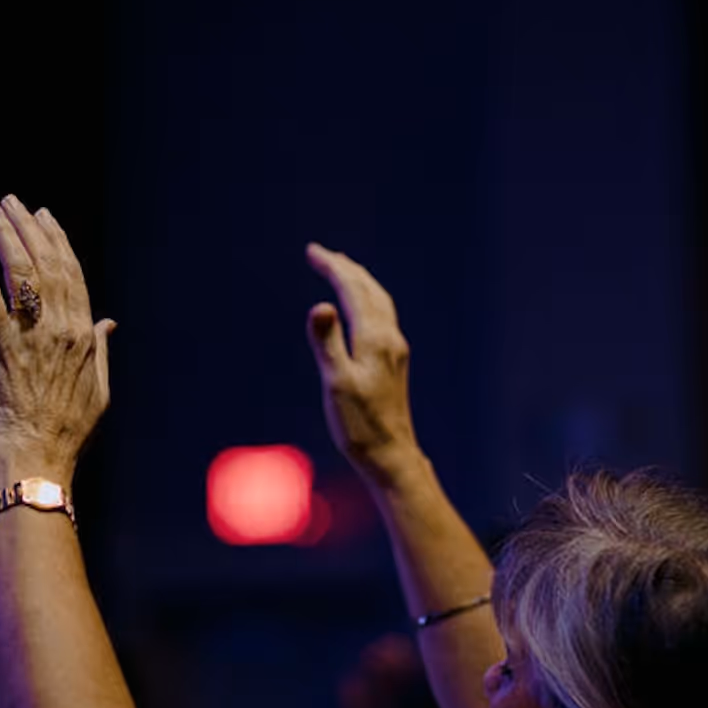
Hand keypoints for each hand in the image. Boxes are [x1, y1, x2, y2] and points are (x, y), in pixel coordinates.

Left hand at [0, 196, 114, 482]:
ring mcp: (32, 336)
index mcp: (84, 336)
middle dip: (29, 228)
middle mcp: (62, 329)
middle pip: (47, 265)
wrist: (37, 456)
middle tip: (12, 202)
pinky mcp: (0, 346)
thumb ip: (101, 350)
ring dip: (4, 236)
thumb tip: (108, 322)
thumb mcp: (98, 389)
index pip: (73, 276)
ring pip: (21, 272)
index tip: (44, 217)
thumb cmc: (67, 430)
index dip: (58, 241)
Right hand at [305, 243, 419, 485]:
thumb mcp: (337, 384)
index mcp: (375, 339)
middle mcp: (390, 339)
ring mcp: (395, 351)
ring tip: (341, 270)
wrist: (391, 456)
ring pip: (379, 303)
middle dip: (345, 268)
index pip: (353, 290)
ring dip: (359, 282)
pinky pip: (382, 318)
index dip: (333, 268)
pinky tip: (361, 311)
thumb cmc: (360, 425)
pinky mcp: (394, 364)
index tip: (312, 251)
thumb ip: (327, 342)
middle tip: (320, 253)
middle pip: (369, 290)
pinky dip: (367, 301)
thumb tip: (320, 304)